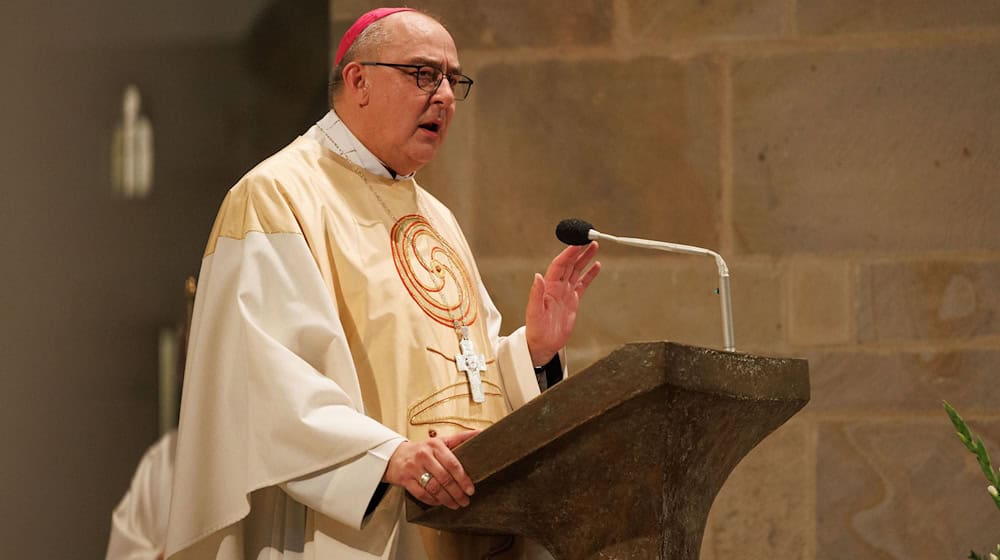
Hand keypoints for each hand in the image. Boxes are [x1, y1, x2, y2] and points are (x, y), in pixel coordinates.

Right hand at [382, 430, 478, 508]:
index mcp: (435, 445)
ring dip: (447, 499)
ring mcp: (413, 468)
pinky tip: (440, 503)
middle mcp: (424, 455)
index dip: (463, 478)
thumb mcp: (441, 441)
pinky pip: (422, 494)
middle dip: (457, 492)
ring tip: (456, 504)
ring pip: (434, 488)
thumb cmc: (423, 449)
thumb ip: (460, 438)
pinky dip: (433, 500)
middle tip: (465, 500)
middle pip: (444, 478)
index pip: (452, 464)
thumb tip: (481, 432)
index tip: (470, 489)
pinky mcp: (405, 480)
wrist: (395, 455)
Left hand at [525, 242, 600, 365]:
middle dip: (579, 251)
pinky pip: (583, 284)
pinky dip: (589, 275)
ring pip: (577, 271)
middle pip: (570, 264)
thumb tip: (537, 276)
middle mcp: (557, 287)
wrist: (542, 345)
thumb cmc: (536, 331)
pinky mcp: (573, 301)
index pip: (559, 265)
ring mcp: (565, 293)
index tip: (577, 243)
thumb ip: (536, 294)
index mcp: (548, 287)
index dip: (568, 254)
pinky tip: (595, 266)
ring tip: (594, 246)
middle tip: (588, 239)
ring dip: (585, 258)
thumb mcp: (534, 312)